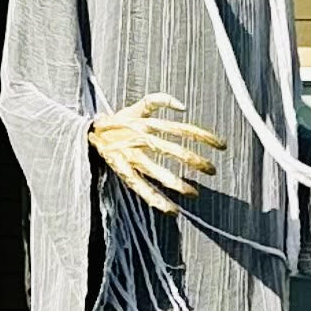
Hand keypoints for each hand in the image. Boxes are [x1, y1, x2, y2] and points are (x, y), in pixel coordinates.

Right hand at [88, 93, 223, 212]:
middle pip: (173, 150)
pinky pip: (141, 187)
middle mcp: (142, 139)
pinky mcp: (123, 171)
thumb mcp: (137, 106)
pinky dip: (156, 200)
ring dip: (177, 183)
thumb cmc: (118, 121)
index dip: (203, 136)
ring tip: (194, 193)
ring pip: (157, 171)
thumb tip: (183, 106)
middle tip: (212, 171)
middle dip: (195, 161)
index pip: (182, 129)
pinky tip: (170, 210)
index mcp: (148, 123)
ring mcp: (132, 156)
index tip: (221, 145)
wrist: (88, 132)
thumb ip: (160, 100)